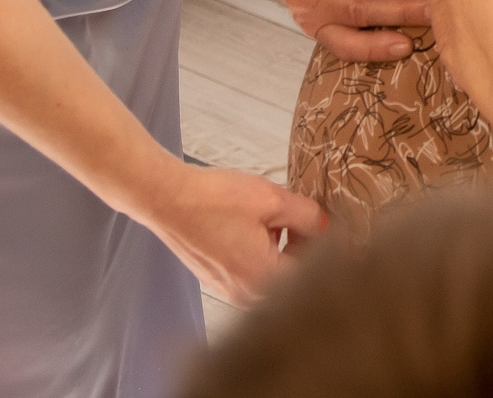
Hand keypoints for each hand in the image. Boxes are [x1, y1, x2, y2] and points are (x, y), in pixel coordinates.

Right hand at [133, 159, 324, 306]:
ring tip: (268, 216)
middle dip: (298, 245)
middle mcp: (244, 295)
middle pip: (290, 275)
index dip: (320, 244)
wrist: (166, 198)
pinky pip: (249, 268)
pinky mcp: (215, 278)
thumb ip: (309, 216)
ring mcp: (227, 289)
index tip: (317, 220)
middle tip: (293, 214)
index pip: (312, 273)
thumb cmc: (215, 200)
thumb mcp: (273, 200)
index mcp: (262, 281)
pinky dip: (256, 248)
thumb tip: (325, 227)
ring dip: (278, 245)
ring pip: (270, 270)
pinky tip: (247, 224)